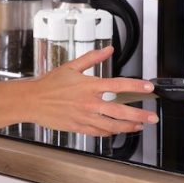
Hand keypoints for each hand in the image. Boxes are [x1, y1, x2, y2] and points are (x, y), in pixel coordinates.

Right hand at [27, 47, 158, 135]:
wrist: (32, 101)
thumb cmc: (50, 84)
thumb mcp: (71, 66)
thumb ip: (93, 58)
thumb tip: (108, 49)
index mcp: (89, 85)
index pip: (118, 85)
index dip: (136, 86)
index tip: (148, 88)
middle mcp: (89, 102)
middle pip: (119, 111)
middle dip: (139, 115)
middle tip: (152, 117)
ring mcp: (84, 117)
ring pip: (111, 125)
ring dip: (128, 126)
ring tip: (139, 126)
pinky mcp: (78, 127)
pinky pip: (98, 132)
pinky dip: (110, 132)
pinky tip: (117, 131)